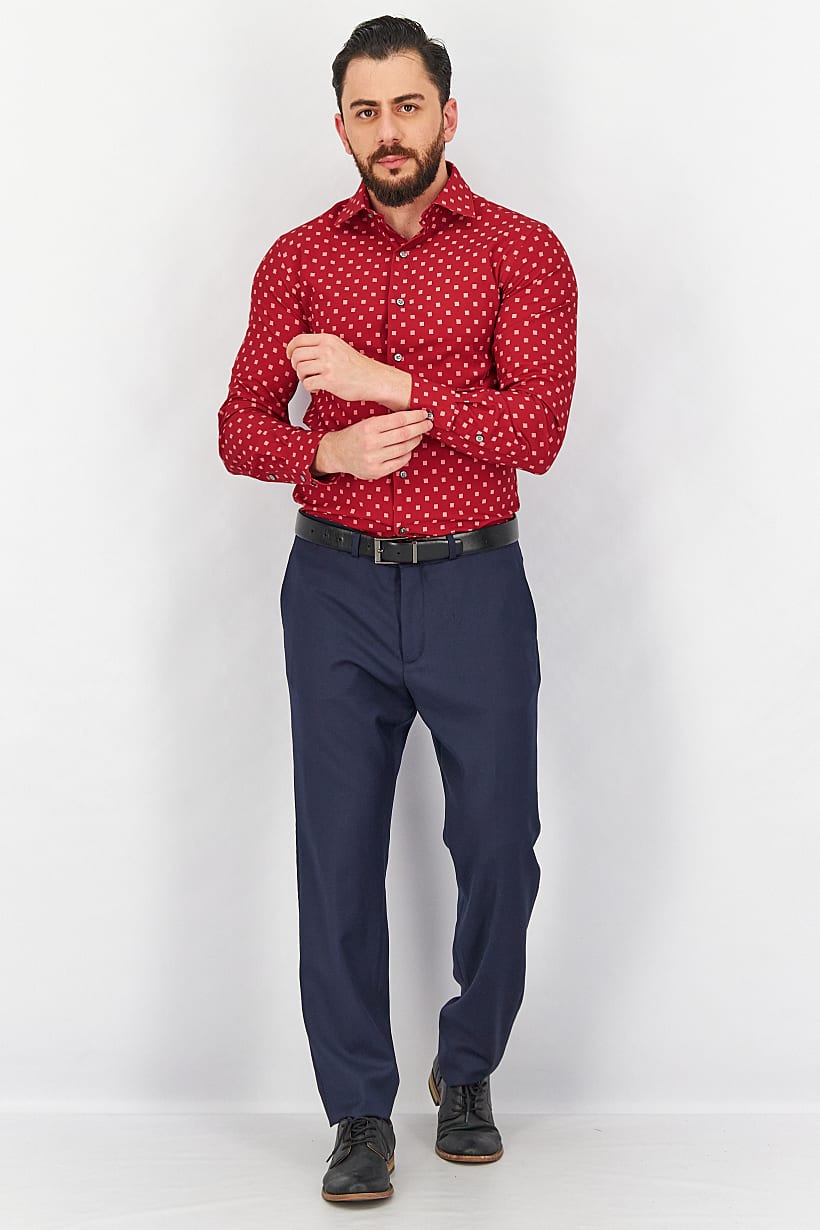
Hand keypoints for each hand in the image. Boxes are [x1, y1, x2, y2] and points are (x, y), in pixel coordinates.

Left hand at [285, 333, 410, 408]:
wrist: (373, 379)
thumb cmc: (357, 366)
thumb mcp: (339, 347)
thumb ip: (322, 346)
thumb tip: (301, 350)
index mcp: (328, 340)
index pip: (299, 340)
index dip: (290, 349)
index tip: (290, 355)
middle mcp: (327, 350)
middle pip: (296, 355)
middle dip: (296, 366)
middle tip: (303, 372)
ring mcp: (328, 365)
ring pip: (300, 370)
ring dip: (303, 378)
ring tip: (312, 380)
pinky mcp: (329, 381)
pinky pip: (308, 384)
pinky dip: (310, 388)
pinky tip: (318, 388)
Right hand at [313, 409, 433, 481]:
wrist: (336, 453)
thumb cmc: (354, 435)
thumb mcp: (366, 423)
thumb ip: (386, 422)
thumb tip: (412, 417)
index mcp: (369, 427)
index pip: (399, 420)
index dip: (415, 416)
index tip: (424, 414)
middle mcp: (371, 443)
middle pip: (404, 434)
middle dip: (420, 427)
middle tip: (428, 424)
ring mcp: (374, 459)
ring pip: (404, 449)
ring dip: (415, 441)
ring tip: (419, 435)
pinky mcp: (376, 471)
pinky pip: (399, 462)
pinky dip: (407, 454)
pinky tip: (408, 449)